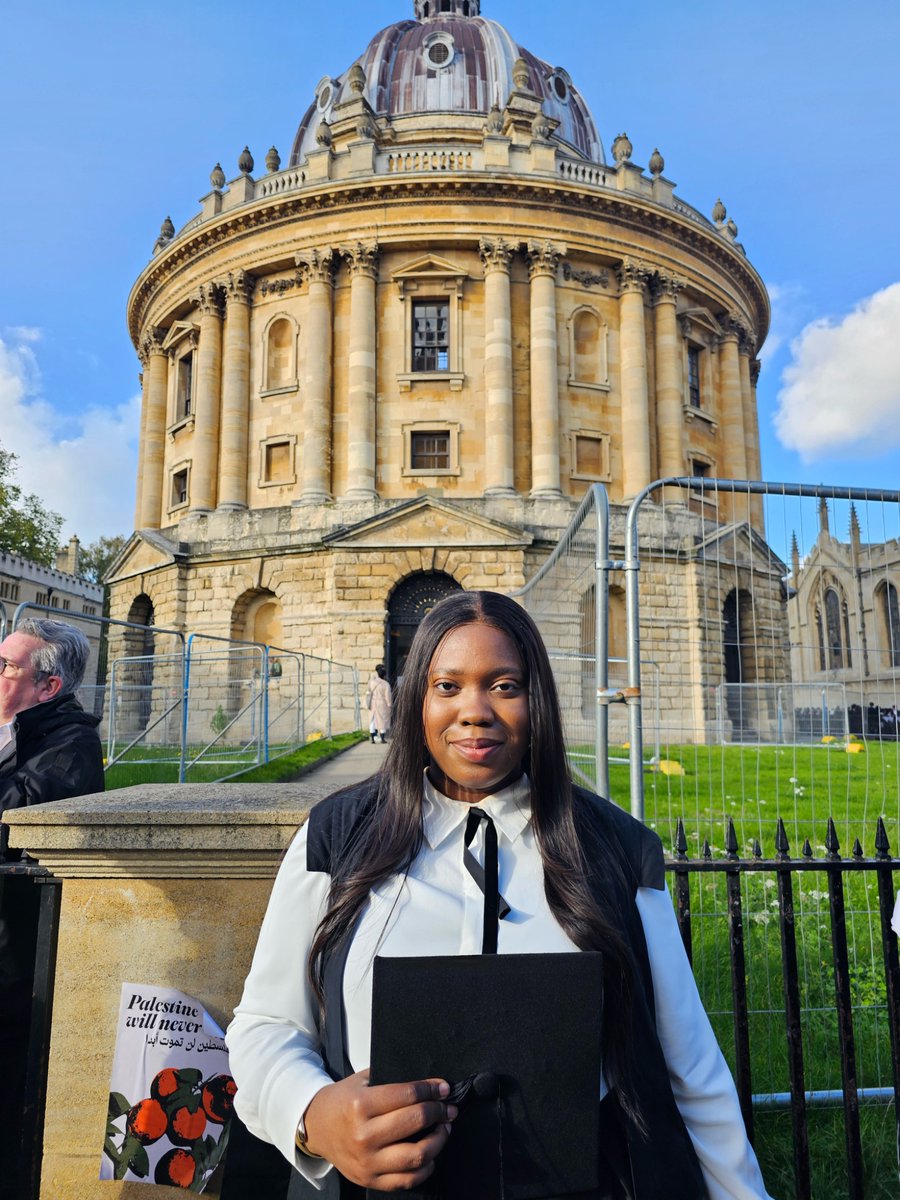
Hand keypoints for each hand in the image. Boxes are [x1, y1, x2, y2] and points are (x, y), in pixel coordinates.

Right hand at [302, 1069, 456, 1189]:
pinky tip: (430, 1154)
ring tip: (443, 1129)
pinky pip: (408, 1180)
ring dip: (439, 1140)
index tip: (444, 1089)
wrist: (316, 1127)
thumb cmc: (342, 1102)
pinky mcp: (370, 1180)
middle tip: (448, 1108)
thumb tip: (431, 1085)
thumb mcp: (362, 1081)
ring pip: (417, 1155)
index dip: (432, 1090)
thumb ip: (392, 1080)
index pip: (408, 1095)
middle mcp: (364, 1135)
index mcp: (361, 1105)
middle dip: (439, 1112)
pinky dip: (426, 1167)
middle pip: (415, 1121)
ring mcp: (367, 1161)